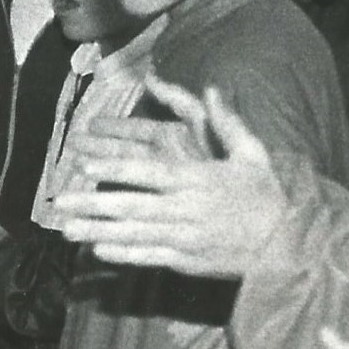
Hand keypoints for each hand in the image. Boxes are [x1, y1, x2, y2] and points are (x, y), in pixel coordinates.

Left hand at [51, 78, 298, 278]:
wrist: (290, 245)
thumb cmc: (268, 195)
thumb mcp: (253, 153)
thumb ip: (228, 121)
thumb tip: (214, 87)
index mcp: (197, 179)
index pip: (146, 172)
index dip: (113, 169)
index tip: (84, 166)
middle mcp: (186, 209)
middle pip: (130, 205)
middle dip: (91, 204)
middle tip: (58, 201)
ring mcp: (185, 238)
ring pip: (133, 234)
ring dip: (97, 231)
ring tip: (65, 229)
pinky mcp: (188, 261)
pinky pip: (149, 257)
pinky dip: (123, 254)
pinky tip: (97, 250)